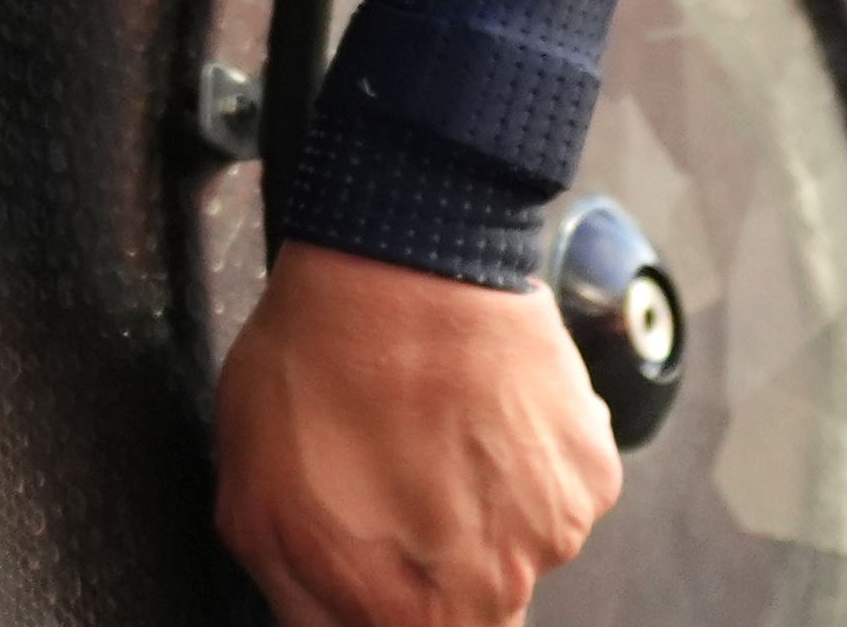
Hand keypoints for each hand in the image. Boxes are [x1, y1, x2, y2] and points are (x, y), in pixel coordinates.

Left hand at [213, 240, 619, 626]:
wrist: (399, 255)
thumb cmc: (319, 368)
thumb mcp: (253, 506)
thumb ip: (301, 603)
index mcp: (420, 614)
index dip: (387, 601)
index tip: (374, 558)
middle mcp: (502, 587)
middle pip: (467, 604)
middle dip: (427, 558)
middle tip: (390, 478)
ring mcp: (558, 528)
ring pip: (511, 541)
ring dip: (474, 500)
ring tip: (426, 426)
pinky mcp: (594, 468)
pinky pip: (551, 485)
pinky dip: (519, 455)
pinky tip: (470, 405)